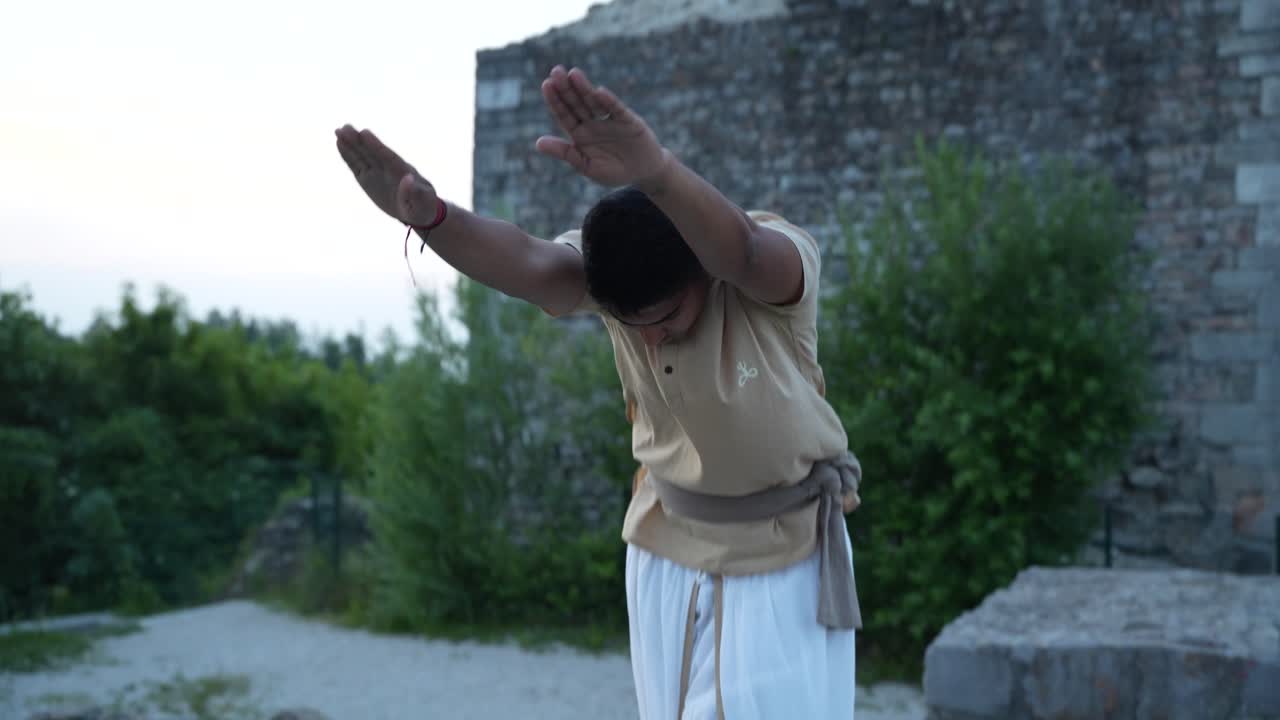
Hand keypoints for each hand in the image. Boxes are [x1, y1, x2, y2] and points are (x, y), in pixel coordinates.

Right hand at [335, 125, 439, 226]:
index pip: (387, 156)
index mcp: (402, 171)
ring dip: (350, 144)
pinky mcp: (368, 179)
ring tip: (338, 130)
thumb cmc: (424, 206)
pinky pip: (356, 166)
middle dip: (359, 141)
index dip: (376, 145)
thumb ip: (414, 192)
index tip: (365, 133)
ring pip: (361, 156)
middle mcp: (387, 168)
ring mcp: (377, 173)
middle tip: (346, 126)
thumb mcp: (423, 202)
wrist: (418, 211)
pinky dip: (348, 156)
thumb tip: (408, 178)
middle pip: (372, 152)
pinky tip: (339, 143)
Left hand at [534, 66, 668, 187]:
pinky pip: (616, 110)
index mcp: (579, 134)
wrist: (643, 172)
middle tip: (555, 71)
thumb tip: (538, 143)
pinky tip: (599, 92)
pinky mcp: (628, 120)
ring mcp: (609, 119)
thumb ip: (565, 153)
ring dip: (584, 88)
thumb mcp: (587, 166)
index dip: (555, 101)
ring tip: (573, 73)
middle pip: (576, 103)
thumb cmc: (614, 171)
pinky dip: (609, 102)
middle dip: (566, 88)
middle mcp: (592, 122)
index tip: (546, 85)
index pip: (564, 114)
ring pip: (594, 101)